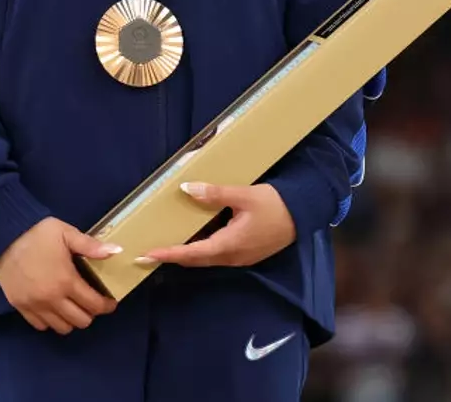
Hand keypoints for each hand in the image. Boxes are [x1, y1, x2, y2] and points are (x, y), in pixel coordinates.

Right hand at [0, 217, 119, 333]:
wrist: (3, 236)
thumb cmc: (37, 233)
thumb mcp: (66, 233)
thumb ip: (91, 246)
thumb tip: (116, 251)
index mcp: (66, 281)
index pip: (93, 304)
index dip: (106, 306)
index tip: (110, 302)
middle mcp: (52, 299)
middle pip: (80, 321)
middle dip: (91, 313)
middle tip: (91, 302)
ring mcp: (35, 305)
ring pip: (61, 327)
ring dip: (71, 320)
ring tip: (73, 307)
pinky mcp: (20, 307)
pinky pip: (41, 325)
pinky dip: (51, 321)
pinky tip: (54, 309)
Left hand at [136, 182, 295, 267]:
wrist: (303, 215)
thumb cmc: (274, 204)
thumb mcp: (244, 195)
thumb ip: (215, 194)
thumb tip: (186, 189)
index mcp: (229, 244)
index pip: (191, 253)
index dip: (168, 254)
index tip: (147, 255)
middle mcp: (232, 257)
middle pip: (195, 260)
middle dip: (172, 257)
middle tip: (148, 253)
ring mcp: (239, 258)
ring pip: (206, 259)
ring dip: (186, 254)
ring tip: (165, 245)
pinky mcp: (245, 254)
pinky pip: (216, 255)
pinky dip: (200, 250)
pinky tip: (193, 238)